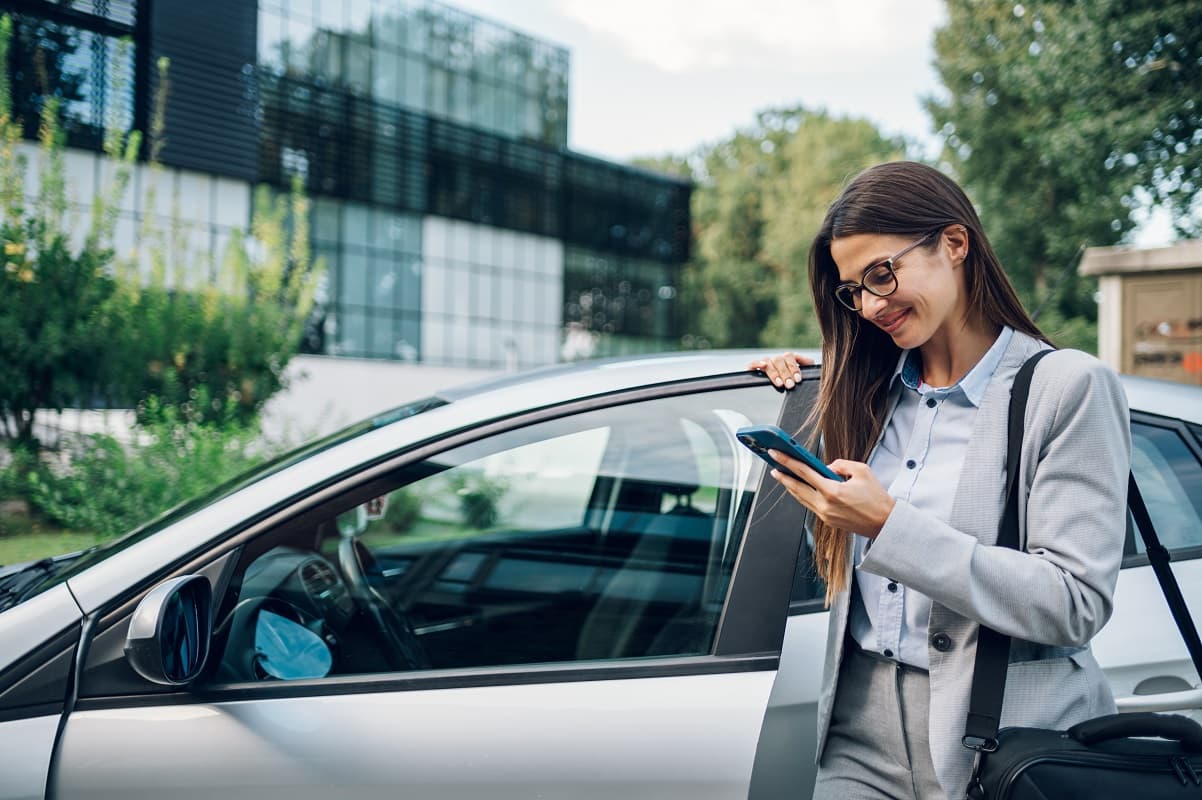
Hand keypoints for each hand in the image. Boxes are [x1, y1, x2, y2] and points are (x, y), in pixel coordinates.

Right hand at [747, 351, 814, 389]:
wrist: (779, 401)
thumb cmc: (794, 386)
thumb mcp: (803, 377)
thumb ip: (808, 366)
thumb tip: (808, 361)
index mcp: (787, 360)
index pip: (790, 357)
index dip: (793, 367)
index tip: (798, 379)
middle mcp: (776, 360)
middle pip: (779, 360)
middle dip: (785, 373)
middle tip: (790, 385)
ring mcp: (765, 364)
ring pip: (768, 362)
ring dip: (774, 372)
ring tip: (780, 384)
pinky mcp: (754, 370)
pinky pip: (753, 364)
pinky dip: (757, 363)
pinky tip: (763, 366)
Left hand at [768, 453, 894, 538]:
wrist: (885, 523)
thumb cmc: (876, 497)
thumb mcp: (862, 471)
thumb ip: (840, 464)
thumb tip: (826, 467)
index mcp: (832, 491)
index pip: (803, 472)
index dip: (787, 461)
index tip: (775, 453)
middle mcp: (825, 505)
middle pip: (796, 488)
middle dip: (782, 476)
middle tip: (773, 466)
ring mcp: (825, 515)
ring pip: (801, 499)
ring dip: (790, 486)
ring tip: (782, 476)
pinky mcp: (828, 521)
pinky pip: (810, 505)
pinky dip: (802, 495)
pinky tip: (799, 488)